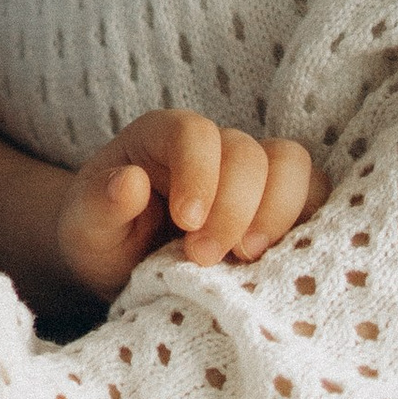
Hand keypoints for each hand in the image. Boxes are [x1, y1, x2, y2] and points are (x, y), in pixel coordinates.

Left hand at [54, 113, 327, 304]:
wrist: (121, 265)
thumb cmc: (101, 237)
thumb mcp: (83, 226)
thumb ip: (98, 204)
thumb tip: (128, 181)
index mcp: (161, 137)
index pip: (194, 132)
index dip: (199, 173)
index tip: (186, 222)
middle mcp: (213, 147)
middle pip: (247, 153)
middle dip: (233, 208)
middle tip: (203, 257)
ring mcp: (252, 174)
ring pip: (292, 167)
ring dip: (277, 214)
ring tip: (246, 260)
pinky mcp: (280, 206)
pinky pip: (314, 197)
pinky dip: (304, 226)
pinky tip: (275, 261)